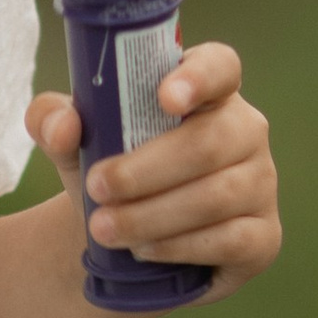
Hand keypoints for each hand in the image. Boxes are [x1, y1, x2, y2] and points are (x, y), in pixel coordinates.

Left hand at [21, 40, 280, 301]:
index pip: (220, 67)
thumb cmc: (110, 174)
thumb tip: (64, 125)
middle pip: (208, 142)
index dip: (198, 78)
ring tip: (103, 228)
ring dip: (152, 215)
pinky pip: (231, 239)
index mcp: (206, 92)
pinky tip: (143, 250)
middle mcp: (244, 131)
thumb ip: (53, 121)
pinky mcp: (264, 237)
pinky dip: (179, 246)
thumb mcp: (73, 146)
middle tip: (97, 188)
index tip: (164, 97)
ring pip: (216, 196)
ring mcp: (261, 183)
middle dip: (146, 170)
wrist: (126, 243)